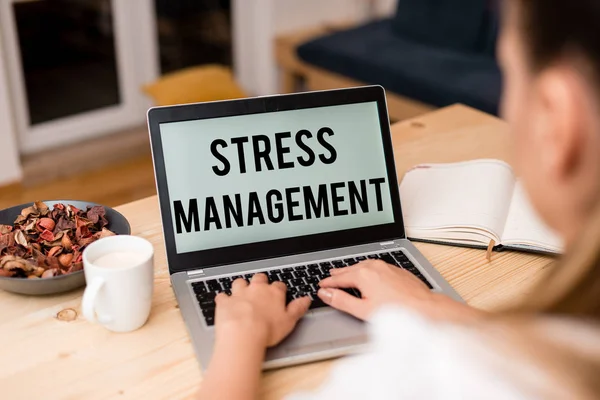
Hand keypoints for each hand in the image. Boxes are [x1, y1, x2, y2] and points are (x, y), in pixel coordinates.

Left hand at [214, 273, 310, 346]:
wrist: (243, 334)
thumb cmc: (267, 330)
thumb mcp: (290, 321)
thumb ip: (298, 308)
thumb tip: (306, 300)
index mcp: (273, 293)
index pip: (279, 285)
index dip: (279, 289)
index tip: (279, 294)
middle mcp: (256, 289)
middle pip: (259, 278)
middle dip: (260, 282)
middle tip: (260, 290)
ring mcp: (239, 294)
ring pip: (240, 282)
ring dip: (241, 286)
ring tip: (242, 294)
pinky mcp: (225, 302)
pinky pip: (222, 296)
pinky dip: (223, 299)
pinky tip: (224, 303)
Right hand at [318, 260, 474, 320]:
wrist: (425, 308)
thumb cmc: (396, 311)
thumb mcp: (363, 310)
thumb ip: (341, 301)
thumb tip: (326, 293)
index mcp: (363, 274)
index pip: (339, 278)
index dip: (328, 283)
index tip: (321, 285)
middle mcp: (374, 266)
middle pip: (350, 269)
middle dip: (338, 273)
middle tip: (329, 276)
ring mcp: (386, 266)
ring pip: (364, 265)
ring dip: (352, 270)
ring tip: (345, 273)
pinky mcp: (396, 269)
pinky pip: (376, 266)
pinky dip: (367, 270)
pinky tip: (367, 275)